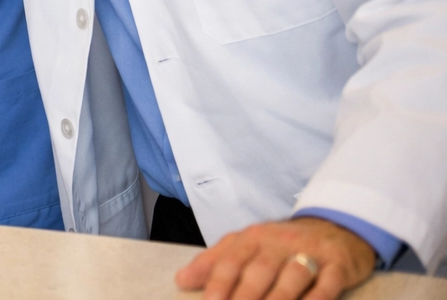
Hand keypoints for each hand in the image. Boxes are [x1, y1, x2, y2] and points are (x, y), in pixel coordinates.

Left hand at [175, 217, 375, 299]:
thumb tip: (181, 281)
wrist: (336, 227)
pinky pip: (327, 284)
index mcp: (253, 237)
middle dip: (245, 295)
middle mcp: (279, 242)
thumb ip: (215, 262)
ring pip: (292, 278)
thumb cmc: (281, 244)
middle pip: (259, 270)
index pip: (231, 261)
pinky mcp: (338, 266)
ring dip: (279, 299)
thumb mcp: (247, 245)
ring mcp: (310, 253)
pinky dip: (316, 298)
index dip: (218, 283)